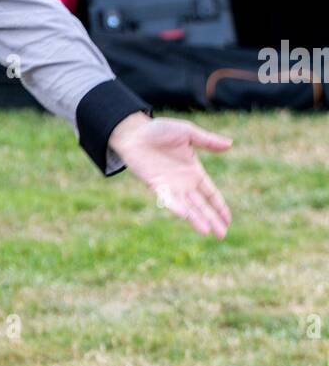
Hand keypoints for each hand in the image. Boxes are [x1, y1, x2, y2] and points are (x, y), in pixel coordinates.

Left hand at [107, 112, 232, 238]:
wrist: (134, 132)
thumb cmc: (160, 131)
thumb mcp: (187, 132)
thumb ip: (207, 141)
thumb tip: (230, 144)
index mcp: (194, 172)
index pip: (211, 193)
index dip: (220, 206)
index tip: (229, 220)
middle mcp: (184, 183)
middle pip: (202, 205)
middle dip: (213, 219)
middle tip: (222, 235)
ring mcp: (170, 186)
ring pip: (187, 207)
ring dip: (197, 219)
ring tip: (208, 232)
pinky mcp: (156, 186)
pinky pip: (168, 200)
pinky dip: (178, 208)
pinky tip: (186, 216)